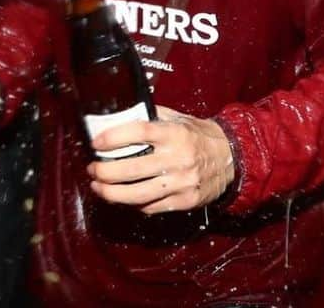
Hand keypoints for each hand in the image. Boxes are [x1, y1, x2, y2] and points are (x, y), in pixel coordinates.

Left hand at [87, 105, 234, 214]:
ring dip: (111, 193)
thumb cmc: (200, 135)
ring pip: (137, 194)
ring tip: (98, 187)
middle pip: (131, 169)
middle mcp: (177, 158)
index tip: (96, 142)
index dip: (113, 138)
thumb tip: (122, 117)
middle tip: (92, 169)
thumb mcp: (179, 118)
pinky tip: (124, 197)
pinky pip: (151, 207)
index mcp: (175, 133)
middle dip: (105, 172)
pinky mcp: (184, 201)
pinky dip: (134, 204)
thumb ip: (153, 118)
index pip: (139, 132)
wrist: (231, 157)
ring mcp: (181, 183)